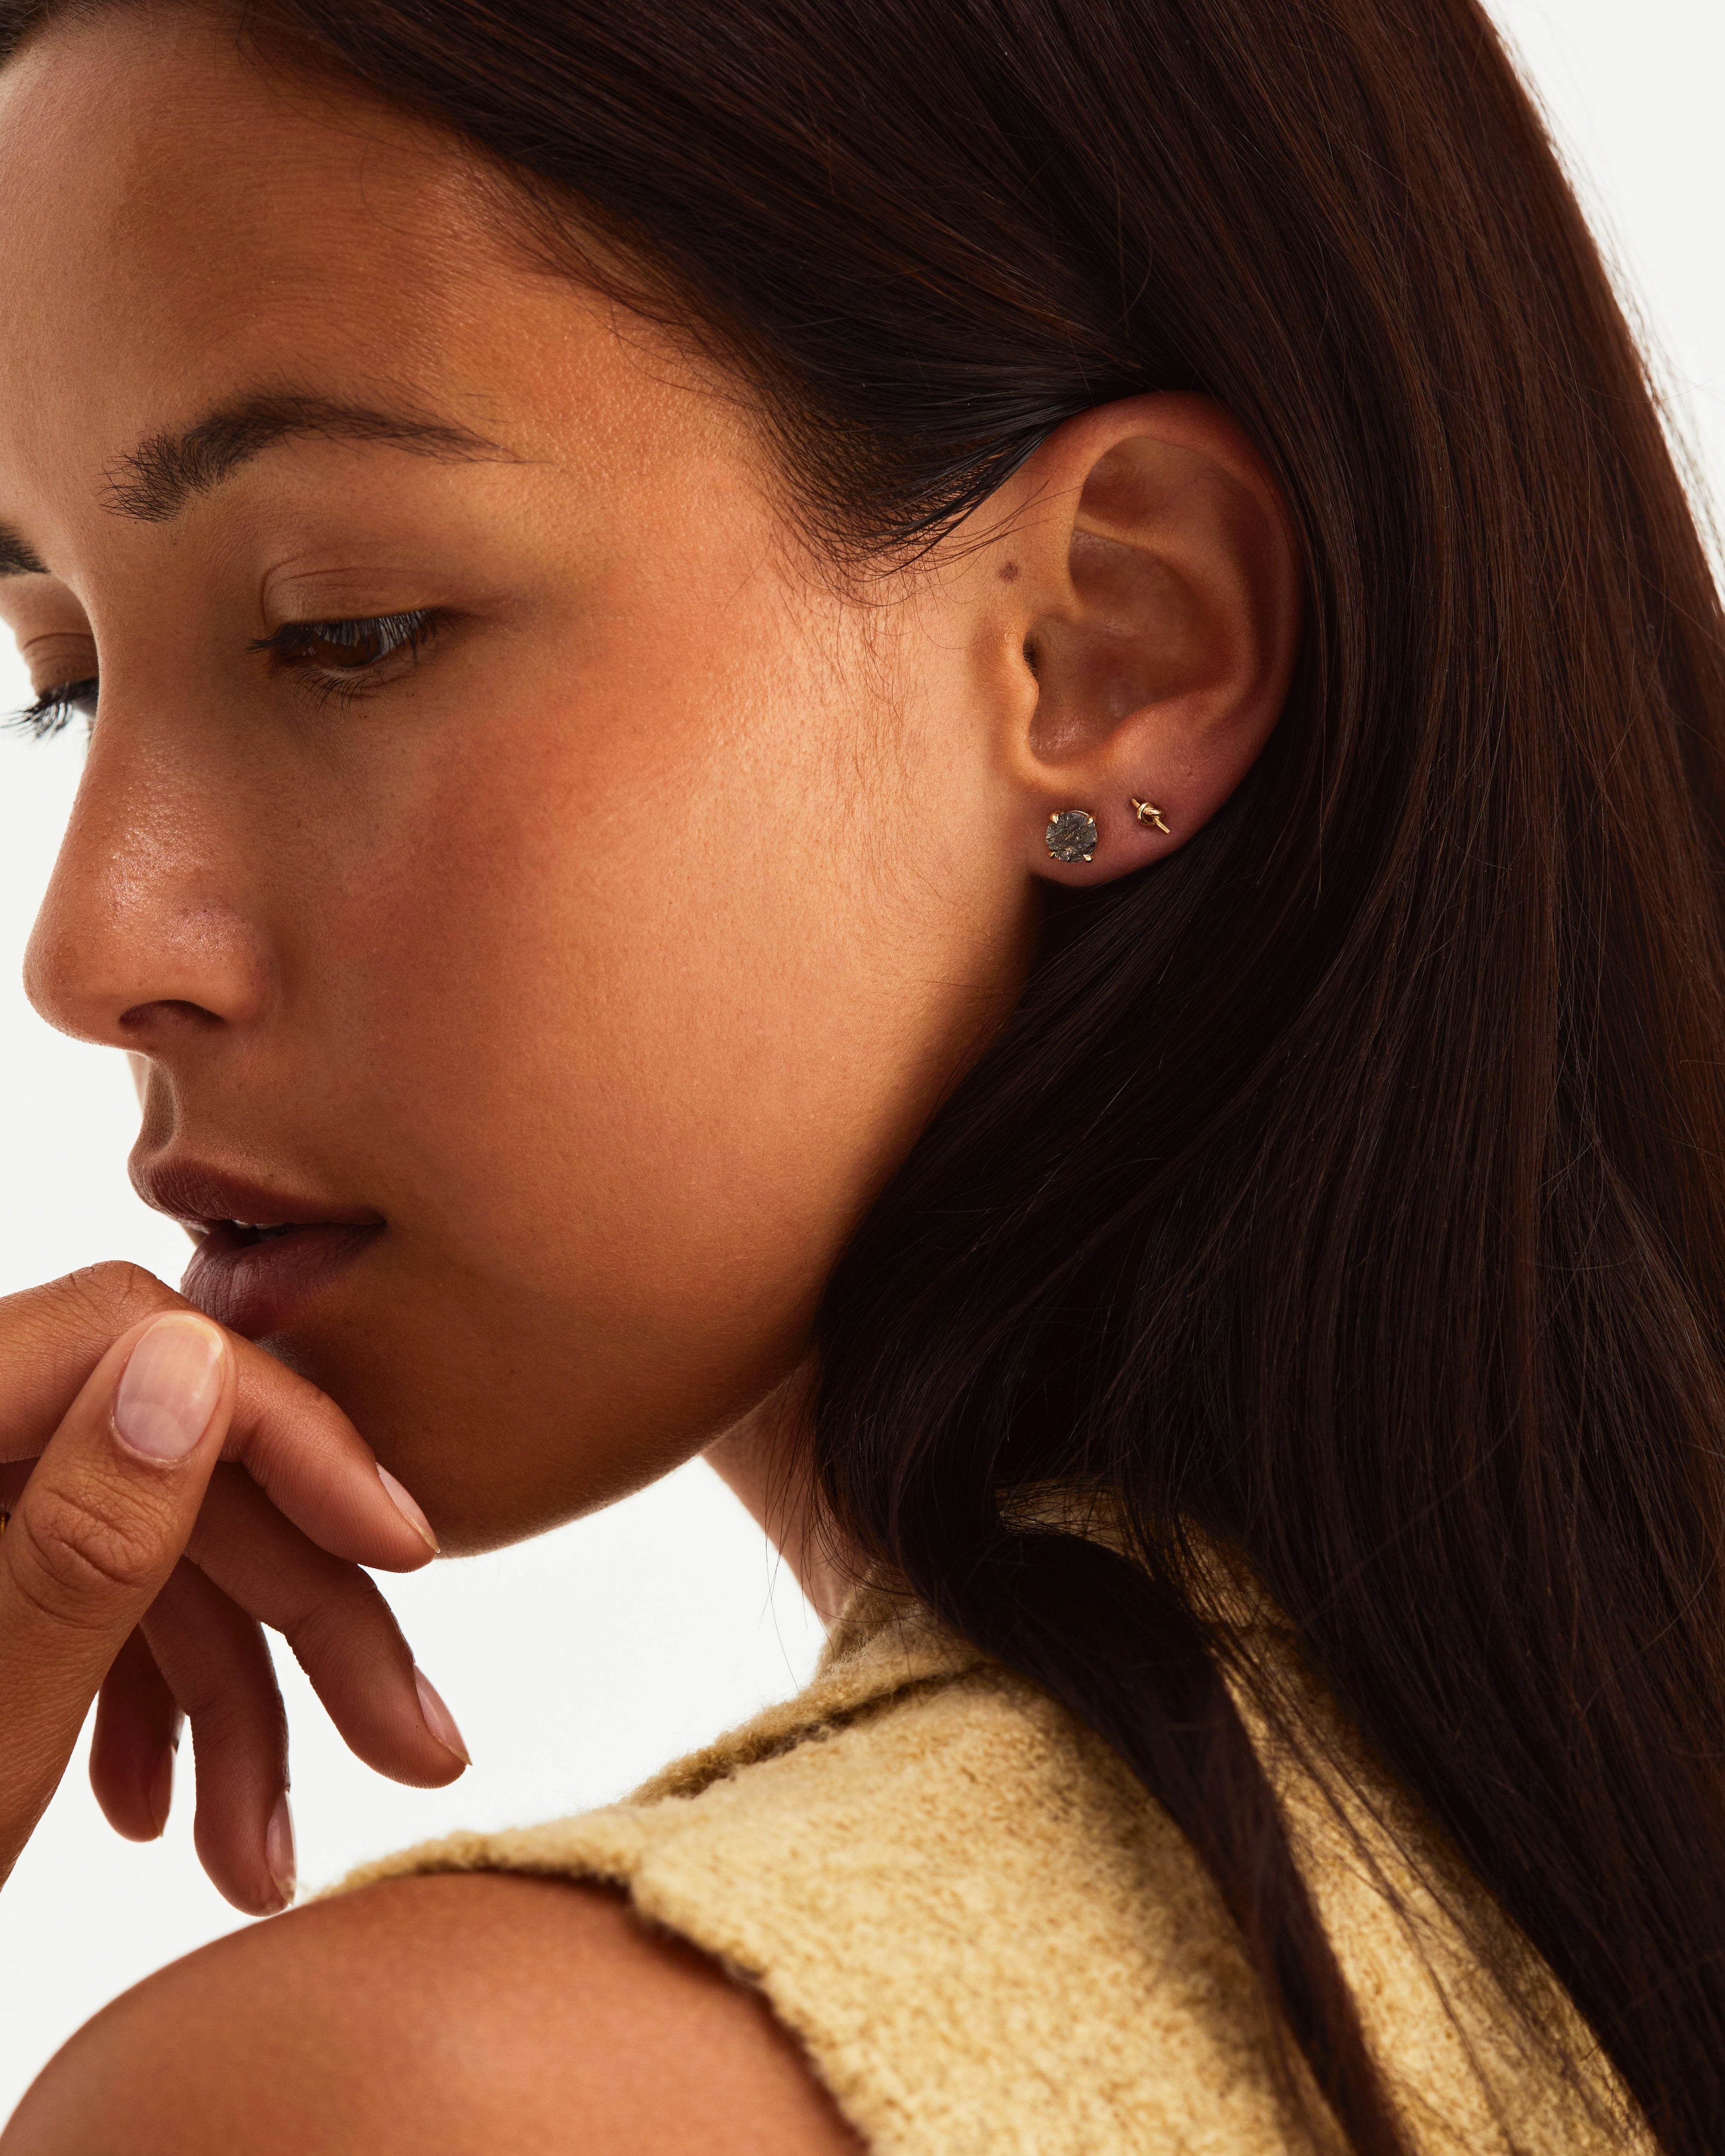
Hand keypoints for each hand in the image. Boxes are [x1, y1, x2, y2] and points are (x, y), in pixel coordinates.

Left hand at [0, 1263, 466, 1914]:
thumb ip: (77, 1545)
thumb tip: (193, 1362)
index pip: (132, 1345)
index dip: (290, 1436)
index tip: (401, 1548)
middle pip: (170, 1474)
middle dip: (300, 1629)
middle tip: (413, 1748)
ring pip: (153, 1556)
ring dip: (241, 1708)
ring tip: (269, 1856)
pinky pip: (97, 1605)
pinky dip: (156, 1715)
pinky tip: (177, 1824)